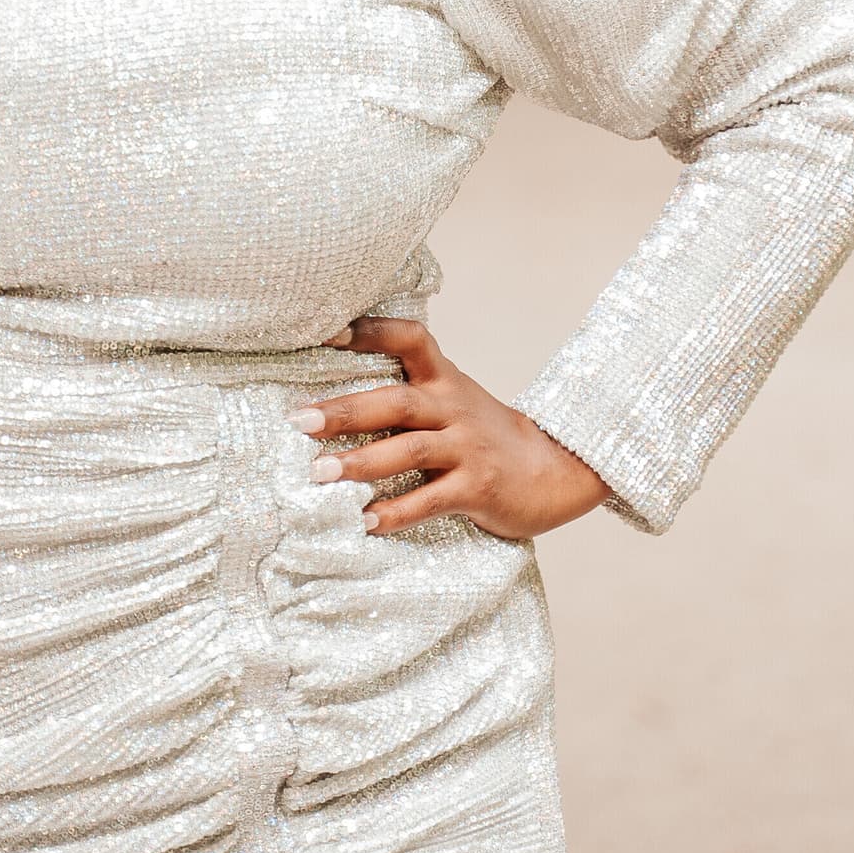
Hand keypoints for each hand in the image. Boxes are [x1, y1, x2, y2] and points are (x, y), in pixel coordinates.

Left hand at [289, 318, 607, 540]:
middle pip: (396, 402)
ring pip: (409, 451)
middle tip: (299, 420)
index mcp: (444, 380)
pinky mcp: (478, 489)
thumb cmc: (484, 435)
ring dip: (362, 463)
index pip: (410, 339)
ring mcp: (467, 449)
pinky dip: (397, 512)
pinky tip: (366, 520)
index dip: (370, 331)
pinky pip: (431, 500)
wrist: (554, 469)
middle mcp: (453, 408)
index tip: (328, 332)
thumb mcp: (452, 400)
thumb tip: (332, 399)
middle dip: (345, 411)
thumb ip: (407, 393)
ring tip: (320, 473)